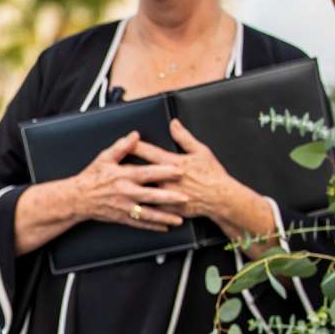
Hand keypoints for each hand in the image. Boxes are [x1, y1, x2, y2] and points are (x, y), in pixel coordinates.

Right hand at [69, 130, 183, 231]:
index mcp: (123, 176)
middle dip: (169, 198)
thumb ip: (121, 146)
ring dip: (164, 217)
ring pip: (147, 213)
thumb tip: (135, 136)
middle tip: (185, 198)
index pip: (147, 173)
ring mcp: (124, 207)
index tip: (179, 171)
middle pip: (151, 196)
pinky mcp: (122, 217)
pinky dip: (152, 226)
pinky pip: (139, 223)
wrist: (77, 198)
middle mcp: (125, 193)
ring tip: (179, 219)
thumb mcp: (105, 157)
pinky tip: (164, 227)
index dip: (164, 172)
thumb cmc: (92, 177)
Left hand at [128, 119, 277, 239]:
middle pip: (140, 172)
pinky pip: (152, 208)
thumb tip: (174, 124)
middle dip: (126, 168)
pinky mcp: (169, 209)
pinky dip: (142, 206)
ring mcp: (166, 195)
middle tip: (113, 166)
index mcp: (173, 163)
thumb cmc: (213, 175)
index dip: (134, 145)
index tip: (124, 142)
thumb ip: (184, 137)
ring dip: (131, 189)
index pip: (149, 151)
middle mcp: (166, 179)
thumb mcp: (200, 151)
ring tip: (118, 187)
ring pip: (142, 191)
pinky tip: (131, 206)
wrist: (221, 198)